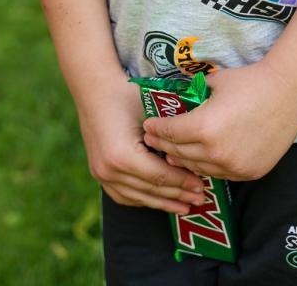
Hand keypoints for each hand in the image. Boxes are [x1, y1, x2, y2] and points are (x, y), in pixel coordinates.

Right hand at [78, 80, 205, 212]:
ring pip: (138, 197)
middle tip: (199, 198)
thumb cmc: (126, 95)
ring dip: (163, 203)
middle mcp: (109, 170)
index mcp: (123, 154)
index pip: (160, 176)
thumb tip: (199, 151)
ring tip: (184, 205)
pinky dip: (144, 199)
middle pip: (150, 190)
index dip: (182, 183)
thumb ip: (172, 134)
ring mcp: (101, 174)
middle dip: (178, 196)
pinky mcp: (98, 175)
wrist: (95, 91)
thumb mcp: (152, 111)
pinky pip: (124, 196)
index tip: (200, 186)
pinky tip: (160, 200)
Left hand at [142, 61, 296, 180]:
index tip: (147, 126)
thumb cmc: (250, 81)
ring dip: (185, 160)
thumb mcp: (215, 82)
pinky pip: (220, 173)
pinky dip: (209, 165)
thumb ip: (194, 93)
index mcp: (203, 127)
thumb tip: (176, 94)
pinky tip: (203, 158)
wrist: (288, 92)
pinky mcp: (249, 173)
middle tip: (155, 140)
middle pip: (180, 154)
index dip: (156, 129)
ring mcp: (234, 167)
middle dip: (165, 146)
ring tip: (175, 153)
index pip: (169, 133)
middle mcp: (216, 152)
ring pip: (199, 168)